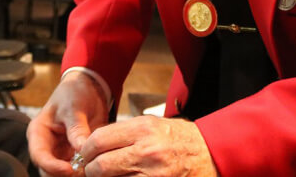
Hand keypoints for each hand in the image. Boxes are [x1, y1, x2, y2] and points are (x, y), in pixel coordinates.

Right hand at [28, 71, 109, 175]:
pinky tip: (96, 166)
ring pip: (64, 174)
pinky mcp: (75, 157)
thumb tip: (82, 150)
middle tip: (85, 170)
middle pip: (49, 171)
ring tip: (92, 167)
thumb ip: (77, 129)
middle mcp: (47, 147)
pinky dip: (87, 171)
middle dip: (66, 174)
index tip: (70, 170)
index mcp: (38, 133)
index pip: (39, 156)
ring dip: (77, 174)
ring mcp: (61, 154)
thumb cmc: (74, 93)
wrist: (89, 88)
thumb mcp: (74, 107)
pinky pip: (79, 170)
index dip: (52, 167)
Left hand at [79, 116, 216, 176]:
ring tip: (104, 175)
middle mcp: (146, 151)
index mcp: (142, 129)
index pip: (98, 140)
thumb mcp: (152, 124)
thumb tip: (95, 144)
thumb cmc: (179, 138)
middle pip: (101, 165)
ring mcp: (153, 174)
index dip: (86, 151)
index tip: (84, 156)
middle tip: (90, 170)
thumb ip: (124, 133)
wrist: (212, 152)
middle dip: (90, 170)